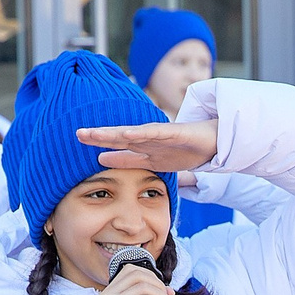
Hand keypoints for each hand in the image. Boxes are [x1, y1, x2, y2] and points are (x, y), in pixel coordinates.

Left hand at [80, 118, 220, 172]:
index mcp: (143, 146)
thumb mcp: (153, 161)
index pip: (117, 145)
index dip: (99, 143)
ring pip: (132, 134)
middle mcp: (148, 138)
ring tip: (94, 134)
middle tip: (78, 134)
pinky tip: (126, 133)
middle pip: (119, 136)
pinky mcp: (174, 132)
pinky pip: (154, 134)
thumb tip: (102, 159)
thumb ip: (129, 159)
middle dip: (99, 136)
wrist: (215, 141)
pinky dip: (140, 133)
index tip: (79, 139)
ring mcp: (160, 135)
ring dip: (112, 133)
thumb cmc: (186, 149)